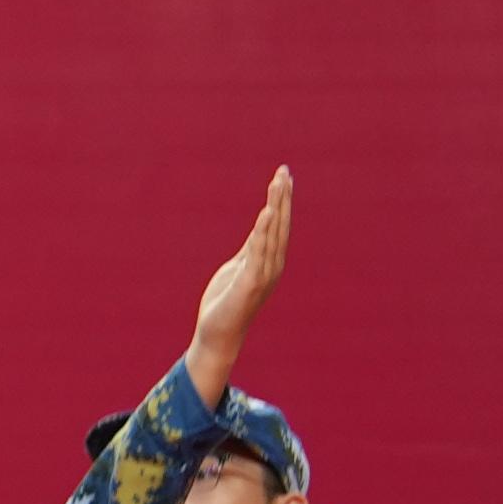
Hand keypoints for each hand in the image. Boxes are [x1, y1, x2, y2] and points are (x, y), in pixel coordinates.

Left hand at [186, 165, 295, 397]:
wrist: (217, 332)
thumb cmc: (226, 301)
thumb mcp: (239, 267)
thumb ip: (251, 249)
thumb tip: (260, 229)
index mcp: (269, 259)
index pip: (278, 224)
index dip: (282, 200)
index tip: (283, 175)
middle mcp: (273, 264)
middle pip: (280, 224)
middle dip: (282, 197)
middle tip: (284, 171)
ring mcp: (264, 274)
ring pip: (273, 234)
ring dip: (276, 207)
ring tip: (278, 183)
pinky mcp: (250, 283)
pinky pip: (258, 252)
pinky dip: (263, 232)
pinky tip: (266, 213)